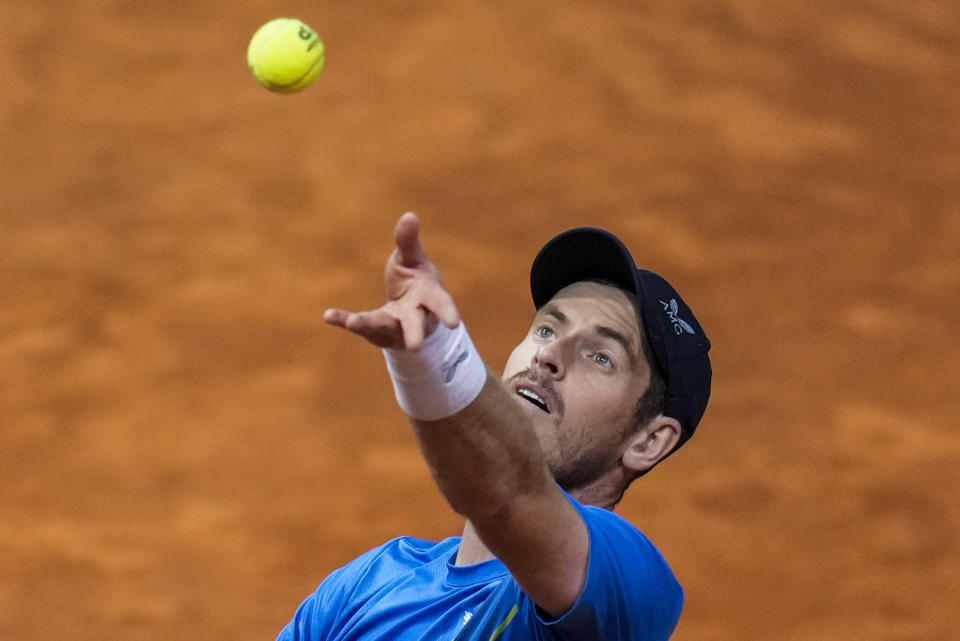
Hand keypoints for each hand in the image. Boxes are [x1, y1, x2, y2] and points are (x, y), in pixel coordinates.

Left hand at [324, 213, 459, 349]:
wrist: (408, 309)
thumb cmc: (415, 280)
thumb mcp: (412, 259)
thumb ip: (408, 241)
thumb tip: (409, 215)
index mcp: (429, 296)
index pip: (440, 303)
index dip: (447, 312)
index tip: (453, 322)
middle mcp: (415, 316)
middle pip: (416, 325)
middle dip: (415, 334)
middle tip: (415, 346)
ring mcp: (396, 327)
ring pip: (384, 328)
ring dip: (370, 325)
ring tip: (354, 323)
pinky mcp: (376, 332)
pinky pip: (361, 326)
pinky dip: (344, 320)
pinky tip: (329, 315)